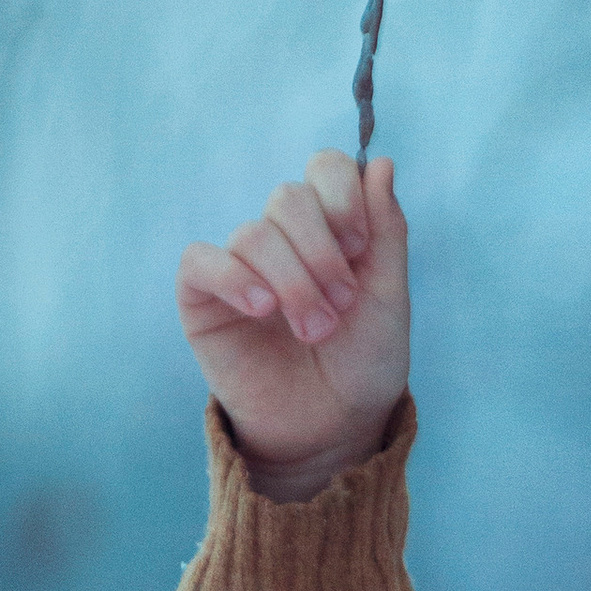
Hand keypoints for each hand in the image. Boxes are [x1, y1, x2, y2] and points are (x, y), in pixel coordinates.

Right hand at [177, 150, 409, 497]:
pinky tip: (261, 308)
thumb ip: (386, 231)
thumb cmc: (363, 365)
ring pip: (254, 235)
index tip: (360, 245)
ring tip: (315, 330)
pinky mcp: (203, 298)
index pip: (324, 168)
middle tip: (343, 301)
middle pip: (288, 197)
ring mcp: (241, 265)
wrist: (333, 428)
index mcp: (330, 229)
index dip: (341, 196)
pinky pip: (201, 260)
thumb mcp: (389, 297)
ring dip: (293, 283)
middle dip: (321, 250)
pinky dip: (233, 277)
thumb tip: (379, 163)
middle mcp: (283, 239)